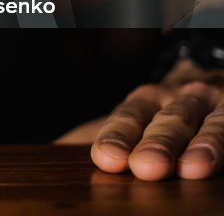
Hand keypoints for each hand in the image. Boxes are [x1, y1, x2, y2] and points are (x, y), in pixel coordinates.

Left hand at [57, 59, 223, 179]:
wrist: (211, 86)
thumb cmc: (158, 118)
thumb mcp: (127, 124)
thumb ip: (90, 138)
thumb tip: (48, 155)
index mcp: (144, 101)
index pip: (129, 118)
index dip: (118, 137)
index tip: (107, 159)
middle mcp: (180, 99)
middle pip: (168, 121)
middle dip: (157, 144)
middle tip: (146, 167)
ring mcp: (214, 107)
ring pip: (209, 125)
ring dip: (202, 147)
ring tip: (191, 169)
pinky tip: (220, 163)